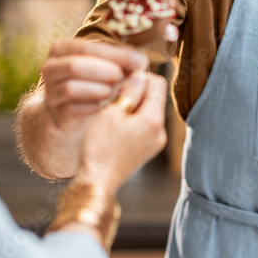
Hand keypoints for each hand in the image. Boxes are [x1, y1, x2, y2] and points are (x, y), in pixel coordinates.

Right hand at [41, 39, 147, 131]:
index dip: (115, 54)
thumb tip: (140, 60)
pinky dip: (92, 107)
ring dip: (99, 90)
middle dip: (104, 71)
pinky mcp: (56, 111)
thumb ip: (119, 61)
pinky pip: (73, 108)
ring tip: (115, 92)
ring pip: (72, 88)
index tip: (138, 60)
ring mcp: (51, 90)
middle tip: (124, 77)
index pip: (88, 48)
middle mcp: (51, 67)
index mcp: (62, 49)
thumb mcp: (104, 67)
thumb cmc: (94, 83)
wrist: (70, 112)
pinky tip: (103, 106)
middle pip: (75, 66)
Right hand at [76, 71, 167, 193]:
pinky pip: (145, 127)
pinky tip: (116, 126)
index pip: (158, 83)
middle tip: (114, 96)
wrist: (97, 182)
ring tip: (113, 112)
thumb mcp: (110, 113)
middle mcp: (161, 132)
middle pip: (155, 98)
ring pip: (149, 112)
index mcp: (153, 119)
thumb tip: (140, 75)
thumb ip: (129, 92)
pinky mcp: (148, 151)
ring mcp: (156, 143)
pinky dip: (133, 121)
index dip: (140, 77)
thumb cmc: (99, 148)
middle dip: (137, 92)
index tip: (121, 80)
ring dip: (134, 107)